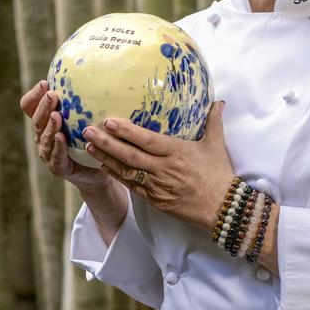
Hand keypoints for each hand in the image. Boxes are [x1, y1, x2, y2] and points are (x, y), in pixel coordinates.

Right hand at [19, 80, 113, 193]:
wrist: (98, 171)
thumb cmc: (91, 140)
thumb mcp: (86, 118)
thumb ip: (84, 101)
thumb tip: (98, 76)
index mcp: (45, 122)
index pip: (29, 106)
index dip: (35, 95)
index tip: (45, 83)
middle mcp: (42, 136)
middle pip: (36, 120)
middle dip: (43, 106)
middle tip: (52, 95)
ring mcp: (48, 153)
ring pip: (44, 137)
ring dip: (50, 125)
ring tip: (56, 114)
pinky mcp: (58, 167)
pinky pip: (56, 156)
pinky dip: (58, 146)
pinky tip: (61, 136)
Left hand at [82, 102, 233, 231]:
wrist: (221, 207)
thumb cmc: (219, 175)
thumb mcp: (216, 145)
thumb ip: (214, 122)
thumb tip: (219, 102)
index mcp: (177, 152)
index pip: (146, 140)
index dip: (126, 131)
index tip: (109, 121)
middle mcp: (163, 168)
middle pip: (129, 154)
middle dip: (106, 142)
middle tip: (88, 130)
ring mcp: (156, 185)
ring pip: (125, 170)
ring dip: (105, 158)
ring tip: (88, 146)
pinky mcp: (154, 199)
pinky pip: (130, 185)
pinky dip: (116, 175)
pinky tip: (104, 166)